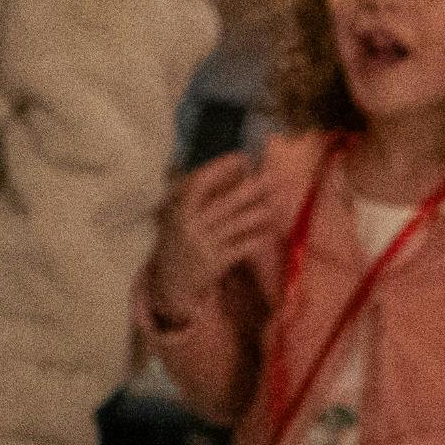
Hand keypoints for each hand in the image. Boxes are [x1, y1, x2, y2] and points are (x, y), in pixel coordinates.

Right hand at [151, 151, 274, 325]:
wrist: (171, 285)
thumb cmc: (178, 243)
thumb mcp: (176, 217)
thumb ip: (196, 196)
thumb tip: (228, 171)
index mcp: (178, 210)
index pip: (200, 182)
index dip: (222, 168)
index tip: (242, 158)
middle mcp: (189, 226)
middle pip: (226, 202)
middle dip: (252, 188)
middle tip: (272, 177)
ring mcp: (203, 245)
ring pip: (239, 224)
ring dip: (260, 212)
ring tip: (274, 203)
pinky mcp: (216, 263)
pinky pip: (243, 246)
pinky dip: (258, 237)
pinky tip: (268, 231)